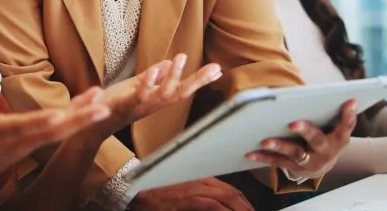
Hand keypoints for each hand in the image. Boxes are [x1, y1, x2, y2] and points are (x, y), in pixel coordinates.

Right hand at [0, 74, 110, 202]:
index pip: (21, 126)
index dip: (41, 121)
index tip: (60, 114)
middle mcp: (15, 142)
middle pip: (51, 132)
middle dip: (78, 119)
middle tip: (103, 107)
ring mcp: (24, 148)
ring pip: (56, 135)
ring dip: (80, 120)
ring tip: (102, 105)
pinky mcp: (28, 150)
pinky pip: (54, 137)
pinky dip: (71, 124)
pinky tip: (86, 112)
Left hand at [91, 54, 221, 140]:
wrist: (91, 123)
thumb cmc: (114, 104)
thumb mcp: (136, 86)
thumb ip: (153, 77)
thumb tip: (169, 63)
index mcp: (156, 99)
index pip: (183, 88)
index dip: (200, 80)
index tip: (217, 69)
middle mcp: (152, 105)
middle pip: (180, 93)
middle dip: (198, 81)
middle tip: (214, 68)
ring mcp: (139, 107)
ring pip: (162, 95)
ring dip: (173, 77)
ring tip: (181, 58)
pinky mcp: (124, 106)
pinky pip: (138, 96)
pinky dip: (147, 84)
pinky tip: (152, 70)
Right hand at [129, 177, 253, 210]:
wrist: (137, 191)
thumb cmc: (159, 193)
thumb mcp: (183, 192)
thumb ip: (199, 196)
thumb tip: (215, 204)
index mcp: (200, 179)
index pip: (229, 189)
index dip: (243, 201)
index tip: (249, 208)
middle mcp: (199, 182)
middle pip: (231, 192)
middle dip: (245, 206)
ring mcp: (193, 190)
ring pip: (224, 197)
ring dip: (238, 208)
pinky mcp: (186, 199)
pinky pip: (209, 204)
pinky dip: (221, 210)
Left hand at [246, 99, 356, 180]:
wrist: (323, 164)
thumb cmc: (327, 137)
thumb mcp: (336, 128)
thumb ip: (339, 114)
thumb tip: (348, 97)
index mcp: (339, 139)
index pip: (346, 125)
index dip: (348, 114)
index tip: (348, 101)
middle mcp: (325, 152)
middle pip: (316, 140)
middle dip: (305, 131)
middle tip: (293, 123)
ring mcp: (310, 162)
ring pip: (295, 153)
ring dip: (280, 146)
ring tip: (265, 140)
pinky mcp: (294, 168)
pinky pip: (277, 162)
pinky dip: (263, 157)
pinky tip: (249, 152)